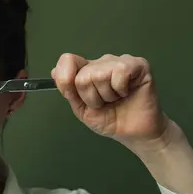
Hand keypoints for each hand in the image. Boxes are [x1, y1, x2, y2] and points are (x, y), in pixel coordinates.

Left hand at [52, 53, 170, 154]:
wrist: (134, 133)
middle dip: (91, 97)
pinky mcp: (138, 65)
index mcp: (86, 70)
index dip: (66, 79)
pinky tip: (127, 93)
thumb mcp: (81, 109)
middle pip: (82, 75)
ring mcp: (120, 61)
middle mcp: (102, 63)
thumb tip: (54, 72)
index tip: (74, 95)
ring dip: (107, 95)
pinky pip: (120, 71)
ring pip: (99, 74)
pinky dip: (120, 89)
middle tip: (105, 103)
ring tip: (117, 99)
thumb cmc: (110, 120)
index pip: (68, 60)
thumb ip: (68, 91)